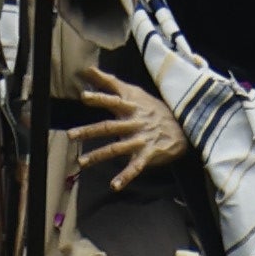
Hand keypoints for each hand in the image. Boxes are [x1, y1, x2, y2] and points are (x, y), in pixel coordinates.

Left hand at [69, 76, 189, 191]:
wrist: (183, 127)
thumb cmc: (153, 108)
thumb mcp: (134, 92)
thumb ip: (110, 83)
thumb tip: (87, 69)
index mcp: (132, 107)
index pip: (114, 100)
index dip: (100, 98)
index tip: (84, 97)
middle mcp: (135, 122)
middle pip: (110, 126)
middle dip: (90, 131)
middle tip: (70, 135)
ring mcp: (141, 139)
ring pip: (117, 148)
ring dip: (99, 155)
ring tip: (81, 162)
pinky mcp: (148, 154)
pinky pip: (135, 167)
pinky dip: (125, 177)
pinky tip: (114, 186)